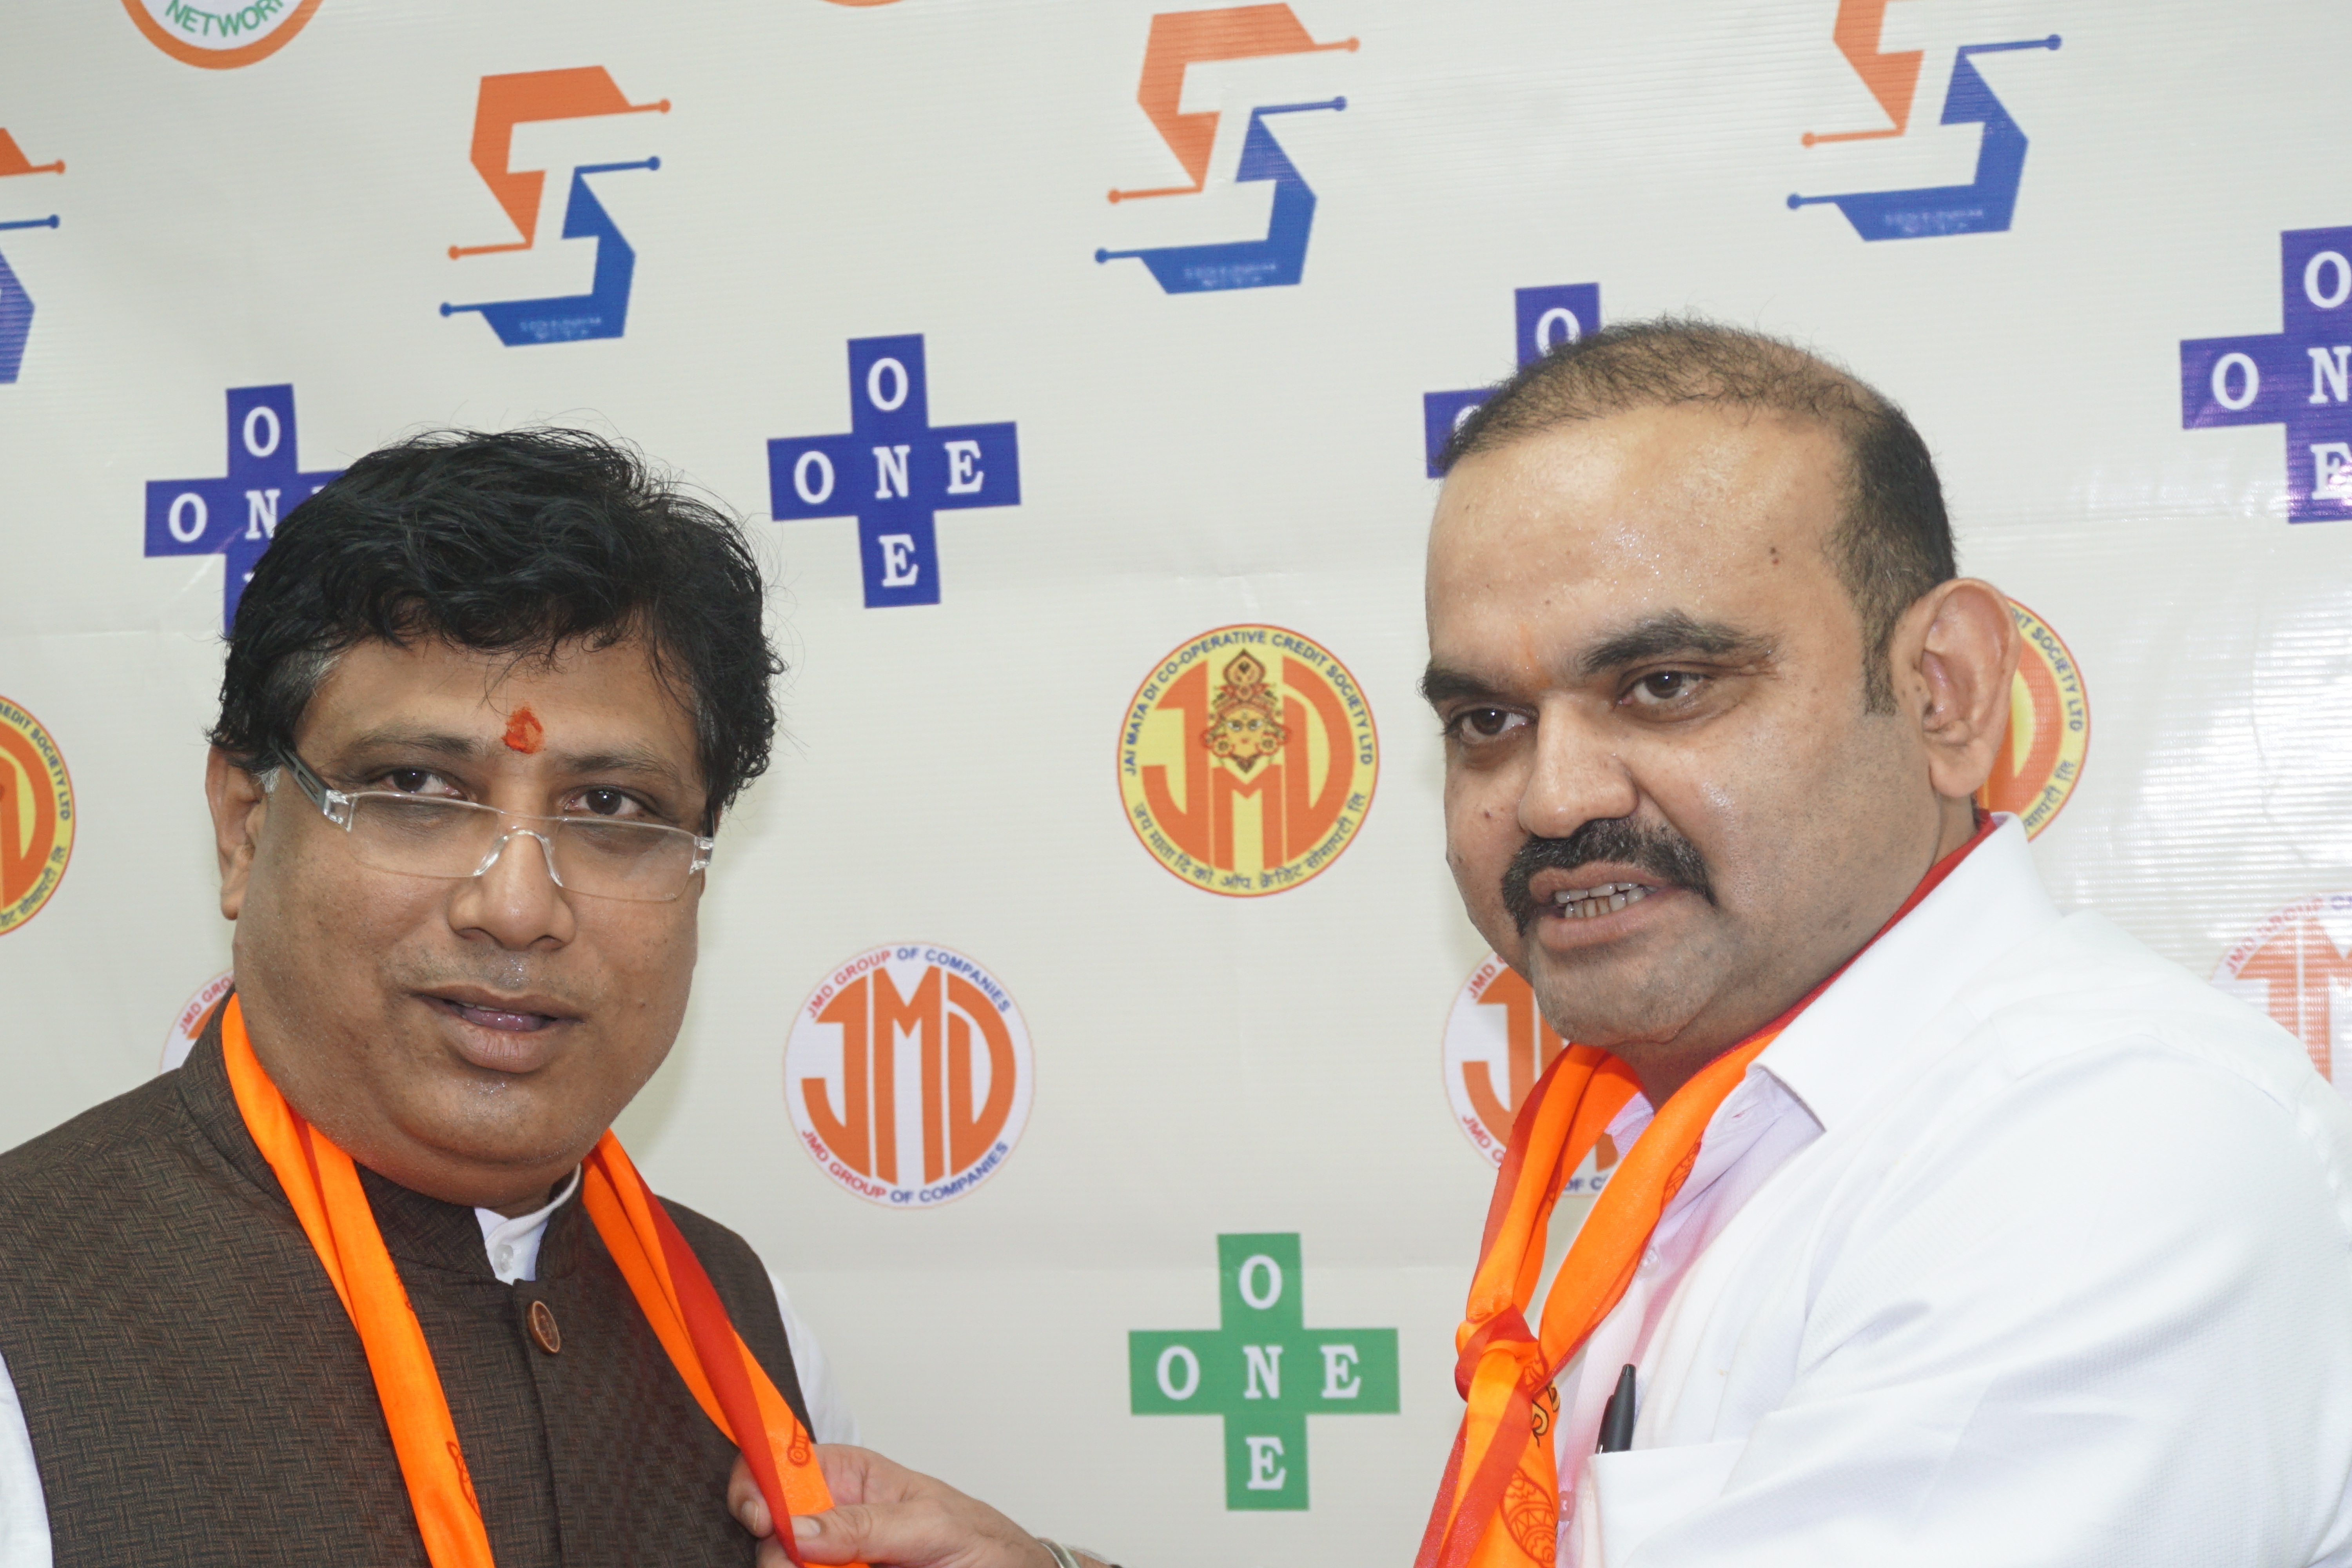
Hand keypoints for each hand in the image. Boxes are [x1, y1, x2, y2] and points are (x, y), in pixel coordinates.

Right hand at [729, 1443, 1060, 1567]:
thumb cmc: (982, 1541)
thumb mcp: (930, 1525)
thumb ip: (865, 1524)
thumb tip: (798, 1529)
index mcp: (850, 1477)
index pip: (781, 1462)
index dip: (756, 1482)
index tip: (758, 1515)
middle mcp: (833, 1518)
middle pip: (770, 1529)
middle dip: (774, 1549)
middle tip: (795, 1565)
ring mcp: (835, 1559)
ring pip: (783, 1562)